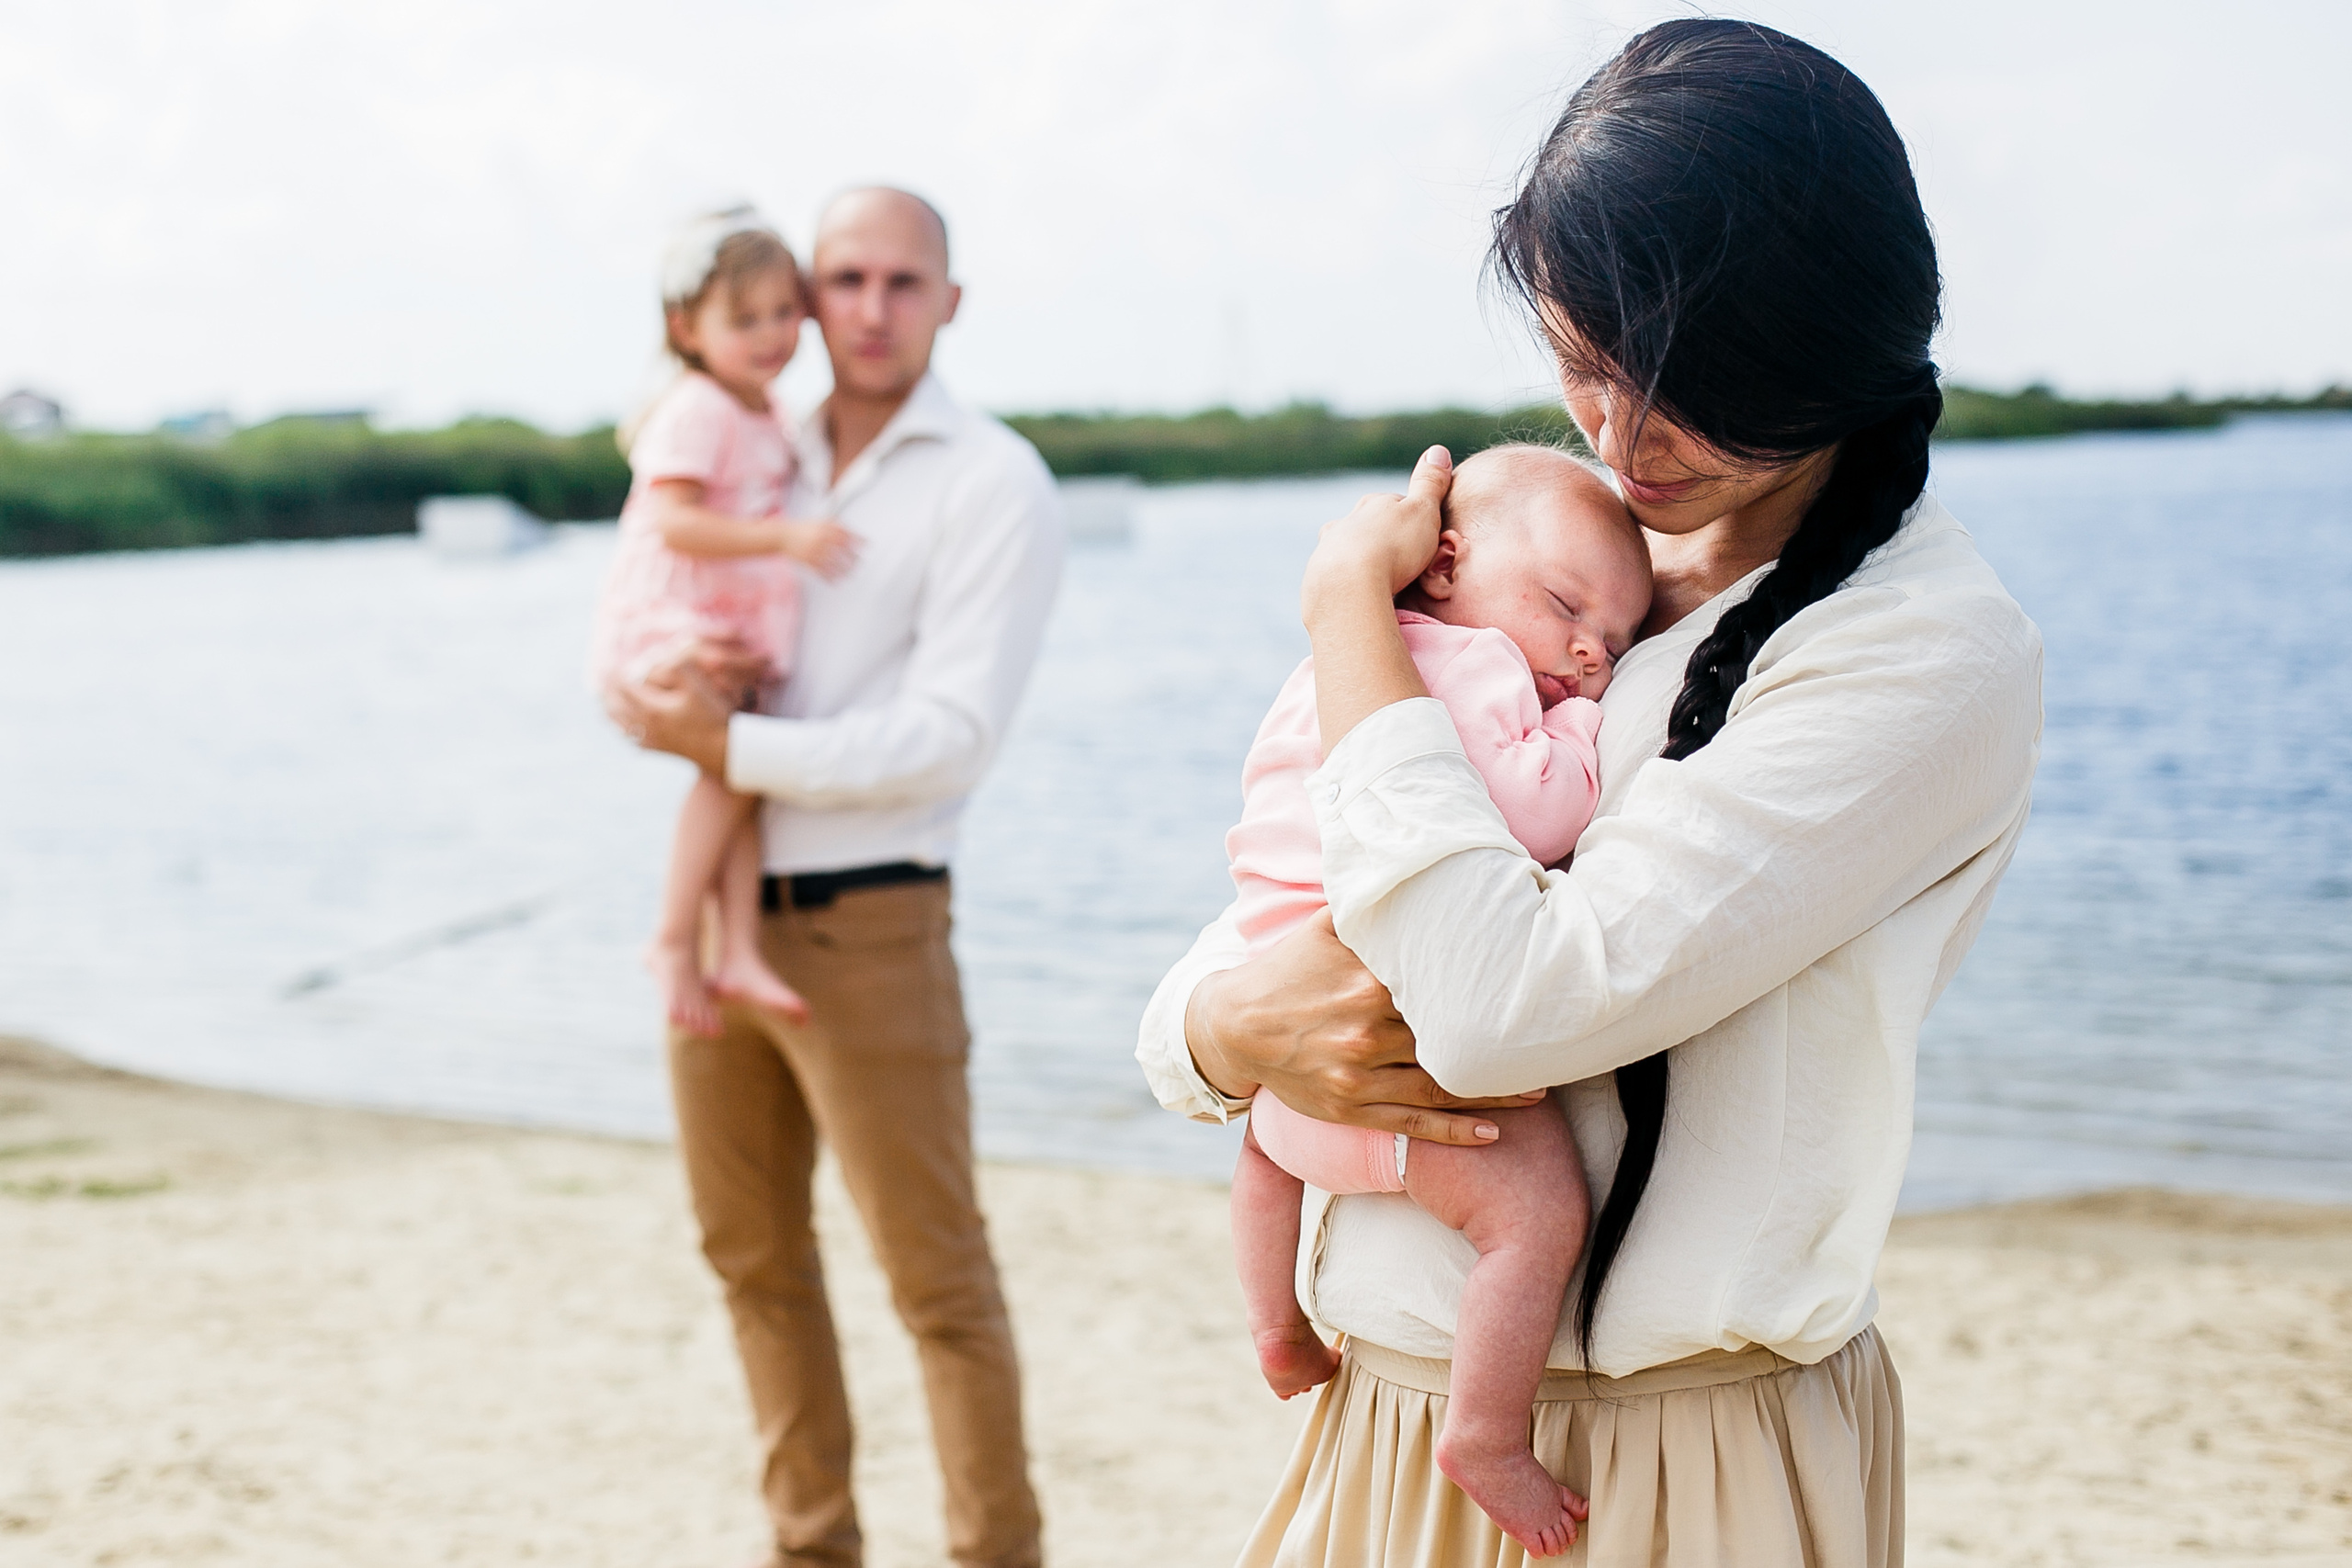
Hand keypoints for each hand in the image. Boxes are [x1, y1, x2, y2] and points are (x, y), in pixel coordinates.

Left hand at [604, 652, 734, 775]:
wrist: (723, 752)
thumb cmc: (712, 716)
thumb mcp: (697, 687)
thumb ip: (674, 668)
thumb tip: (654, 660)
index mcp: (651, 707)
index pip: (622, 684)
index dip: (614, 670)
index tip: (608, 659)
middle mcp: (644, 725)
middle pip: (614, 703)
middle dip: (607, 686)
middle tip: (601, 673)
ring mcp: (648, 739)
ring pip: (617, 720)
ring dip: (608, 705)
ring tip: (603, 694)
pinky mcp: (654, 748)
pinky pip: (628, 735)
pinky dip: (620, 725)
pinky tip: (621, 721)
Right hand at [776, 518, 860, 578]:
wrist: (782, 536)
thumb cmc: (802, 529)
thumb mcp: (819, 523)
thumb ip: (834, 526)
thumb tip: (851, 534)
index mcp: (825, 528)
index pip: (846, 534)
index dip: (858, 539)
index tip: (867, 545)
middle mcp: (822, 539)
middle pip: (842, 549)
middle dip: (853, 557)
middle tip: (859, 562)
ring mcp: (815, 551)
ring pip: (834, 563)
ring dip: (844, 570)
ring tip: (850, 574)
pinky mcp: (808, 561)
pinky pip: (822, 571)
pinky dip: (830, 577)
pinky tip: (836, 581)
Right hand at [1185, 910, 1543, 1146]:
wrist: (1234, 1026)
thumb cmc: (1289, 970)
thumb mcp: (1326, 926)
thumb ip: (1372, 902)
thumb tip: (1417, 861)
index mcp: (1368, 982)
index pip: (1443, 985)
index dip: (1488, 988)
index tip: (1530, 986)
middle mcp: (1367, 1030)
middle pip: (1450, 1037)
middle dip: (1501, 1042)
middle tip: (1551, 1040)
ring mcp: (1361, 1075)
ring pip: (1442, 1085)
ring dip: (1495, 1091)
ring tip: (1540, 1089)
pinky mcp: (1353, 1108)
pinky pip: (1413, 1123)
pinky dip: (1454, 1131)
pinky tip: (1492, 1134)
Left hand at [1300, 445, 1452, 622]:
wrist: (1349, 587)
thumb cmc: (1393, 547)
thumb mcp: (1423, 511)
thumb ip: (1430, 483)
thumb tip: (1437, 450)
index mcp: (1372, 505)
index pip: (1393, 504)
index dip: (1410, 518)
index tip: (1421, 534)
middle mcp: (1345, 523)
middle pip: (1366, 526)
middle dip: (1381, 538)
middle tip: (1400, 559)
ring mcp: (1328, 551)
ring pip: (1346, 550)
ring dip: (1360, 561)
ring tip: (1377, 580)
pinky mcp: (1316, 580)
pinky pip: (1335, 579)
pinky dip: (1346, 584)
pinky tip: (1357, 595)